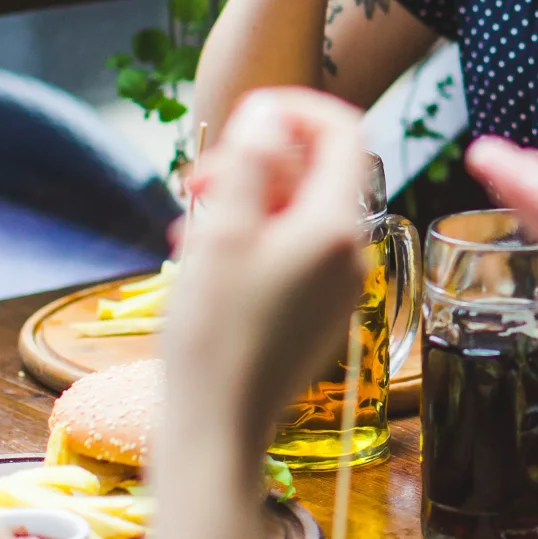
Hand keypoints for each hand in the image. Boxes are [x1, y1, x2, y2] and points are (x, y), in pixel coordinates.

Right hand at [154, 88, 369, 538]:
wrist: (218, 429)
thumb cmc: (214, 334)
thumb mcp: (223, 232)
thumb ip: (252, 163)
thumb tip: (270, 112)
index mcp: (334, 227)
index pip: (342, 132)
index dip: (295, 109)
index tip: (243, 115)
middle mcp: (349, 253)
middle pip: (314, 172)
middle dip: (255, 162)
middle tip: (195, 181)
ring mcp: (337, 286)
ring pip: (296, 213)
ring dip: (245, 202)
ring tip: (188, 224)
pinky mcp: (317, 313)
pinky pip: (291, 253)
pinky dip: (251, 239)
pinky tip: (203, 257)